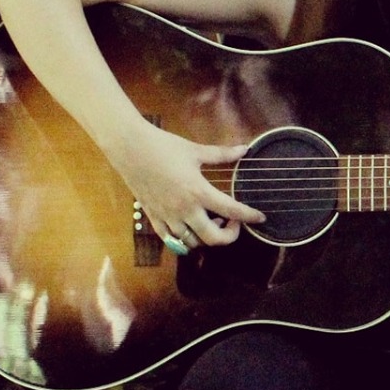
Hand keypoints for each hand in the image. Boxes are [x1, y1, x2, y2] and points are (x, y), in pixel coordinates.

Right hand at [110, 125, 261, 248]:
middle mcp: (184, 209)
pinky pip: (171, 240)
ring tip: (212, 222)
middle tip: (232, 223)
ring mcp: (167, 216)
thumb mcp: (196, 150)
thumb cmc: (163, 146)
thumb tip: (245, 149)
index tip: (260, 217)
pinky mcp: (153, 218)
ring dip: (206, 237)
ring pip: (193, 242)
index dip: (249, 216)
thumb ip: (222, 154)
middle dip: (229, 235)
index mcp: (198, 191)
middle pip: (213, 239)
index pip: (231, 210)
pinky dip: (184, 239)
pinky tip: (190, 227)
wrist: (130, 148)